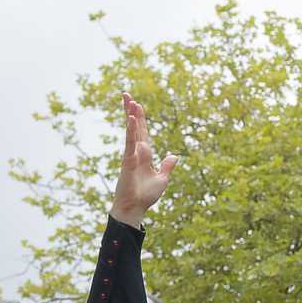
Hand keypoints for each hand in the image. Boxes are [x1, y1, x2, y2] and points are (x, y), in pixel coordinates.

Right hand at [111, 95, 176, 226]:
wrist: (134, 208)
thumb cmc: (145, 196)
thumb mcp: (162, 179)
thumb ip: (167, 166)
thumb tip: (174, 155)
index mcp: (145, 155)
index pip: (143, 132)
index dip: (140, 118)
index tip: (137, 104)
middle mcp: (136, 152)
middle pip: (135, 127)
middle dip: (131, 111)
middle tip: (127, 94)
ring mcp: (131, 155)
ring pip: (132, 132)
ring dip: (132, 116)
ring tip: (130, 101)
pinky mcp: (128, 161)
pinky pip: (130, 143)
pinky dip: (132, 132)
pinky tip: (132, 120)